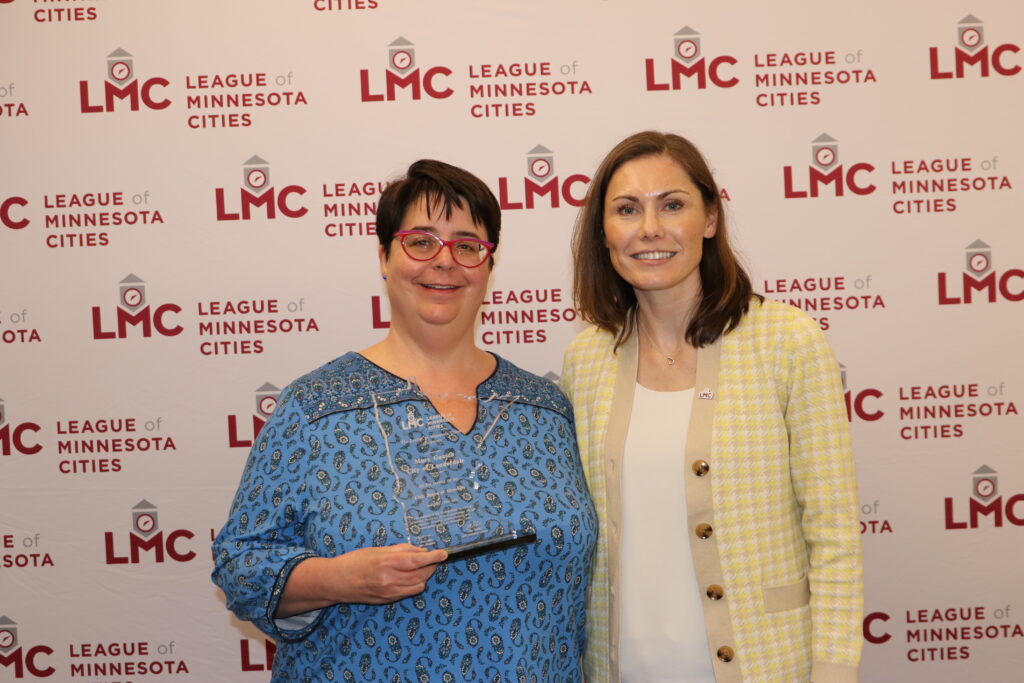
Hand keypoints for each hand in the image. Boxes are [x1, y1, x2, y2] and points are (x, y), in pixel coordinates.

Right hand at [333, 543, 447, 604]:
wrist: (336, 582)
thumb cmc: (354, 561)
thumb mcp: (377, 550)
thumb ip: (401, 550)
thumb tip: (421, 550)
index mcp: (387, 562)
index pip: (418, 560)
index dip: (434, 557)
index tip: (443, 554)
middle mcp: (390, 580)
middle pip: (422, 575)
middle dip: (431, 566)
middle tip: (432, 558)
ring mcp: (389, 593)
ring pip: (418, 586)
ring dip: (424, 576)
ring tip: (420, 567)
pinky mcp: (387, 601)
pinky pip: (408, 593)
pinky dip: (414, 585)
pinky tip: (408, 577)